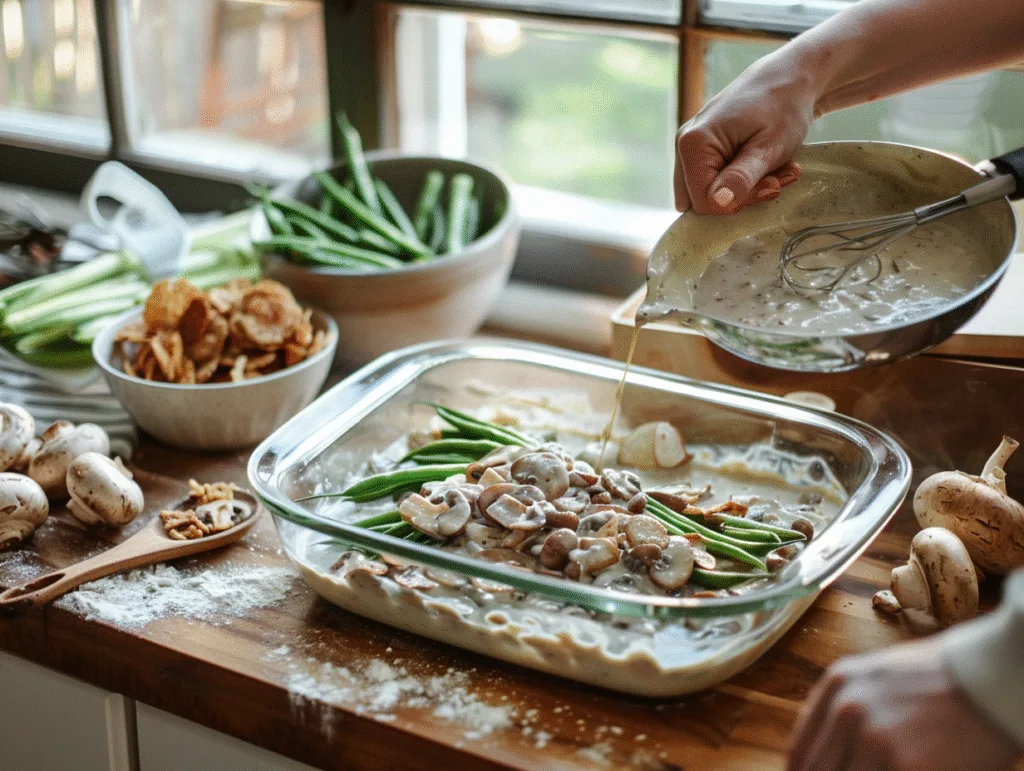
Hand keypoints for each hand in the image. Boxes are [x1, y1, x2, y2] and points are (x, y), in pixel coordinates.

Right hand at [674, 56, 815, 214]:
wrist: (790, 77)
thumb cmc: (784, 106)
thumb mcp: (770, 146)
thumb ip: (743, 177)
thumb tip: (718, 202)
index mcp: (693, 143)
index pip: (704, 202)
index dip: (738, 202)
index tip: (771, 184)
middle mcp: (683, 146)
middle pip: (703, 201)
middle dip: (742, 197)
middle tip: (776, 177)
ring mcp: (690, 148)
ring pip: (711, 194)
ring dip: (746, 190)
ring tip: (775, 169)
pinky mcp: (702, 151)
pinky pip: (715, 182)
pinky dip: (742, 182)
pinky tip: (764, 167)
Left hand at [787, 635, 1020, 770]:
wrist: (993, 678)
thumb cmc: (941, 678)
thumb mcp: (877, 676)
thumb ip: (843, 709)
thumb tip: (817, 755)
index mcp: (837, 685)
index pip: (800, 755)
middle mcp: (848, 710)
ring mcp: (876, 739)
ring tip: (892, 769)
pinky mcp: (907, 767)